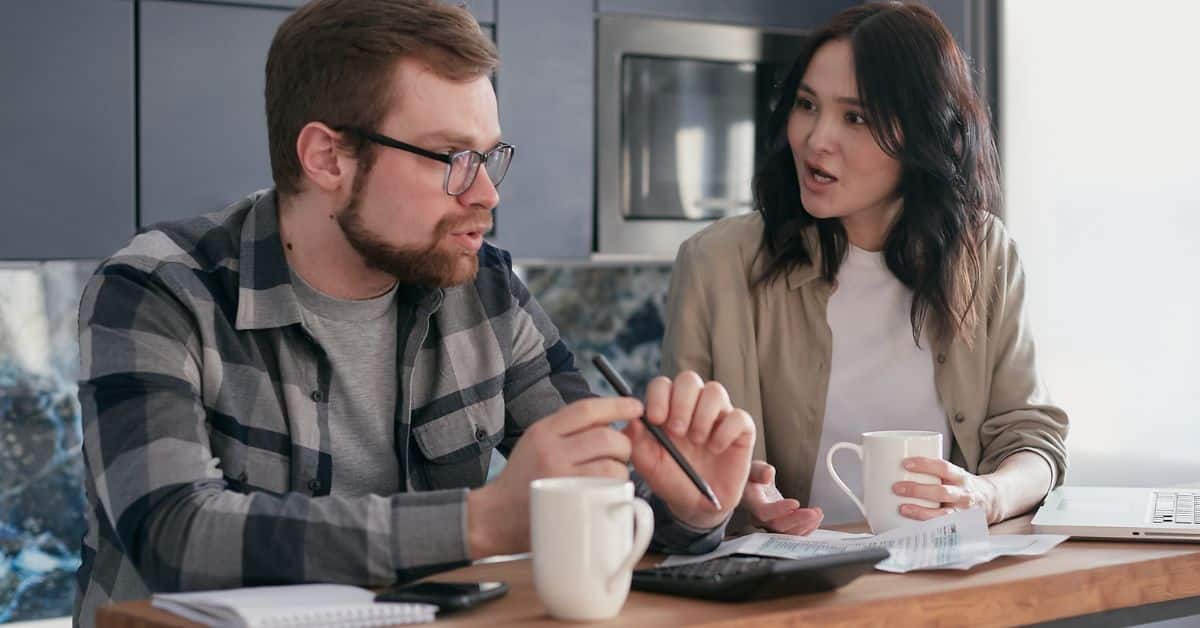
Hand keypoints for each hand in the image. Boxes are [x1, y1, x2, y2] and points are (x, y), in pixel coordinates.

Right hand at [467, 397, 642, 557]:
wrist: (495, 517)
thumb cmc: (521, 480)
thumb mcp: (535, 443)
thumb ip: (565, 431)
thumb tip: (609, 423)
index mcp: (543, 430)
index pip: (587, 409)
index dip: (617, 405)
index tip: (635, 407)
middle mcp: (550, 449)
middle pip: (605, 436)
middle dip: (623, 444)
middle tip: (621, 455)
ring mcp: (559, 476)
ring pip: (611, 463)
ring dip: (622, 469)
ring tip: (613, 476)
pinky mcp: (567, 501)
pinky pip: (606, 487)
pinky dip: (616, 488)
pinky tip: (608, 491)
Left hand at [627, 372, 754, 529]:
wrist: (696, 504)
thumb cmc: (671, 479)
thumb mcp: (648, 463)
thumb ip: (636, 440)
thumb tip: (632, 418)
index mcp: (668, 409)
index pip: (662, 385)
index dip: (659, 396)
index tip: (656, 419)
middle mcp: (693, 406)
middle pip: (689, 379)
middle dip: (681, 402)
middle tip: (677, 431)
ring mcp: (718, 415)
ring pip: (715, 391)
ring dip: (703, 416)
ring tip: (697, 441)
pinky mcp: (741, 429)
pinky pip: (739, 416)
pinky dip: (725, 432)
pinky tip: (716, 449)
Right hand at [741, 461, 822, 534]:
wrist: (752, 488)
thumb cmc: (753, 478)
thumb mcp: (754, 468)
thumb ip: (760, 471)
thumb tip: (768, 474)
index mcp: (752, 503)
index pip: (764, 512)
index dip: (780, 510)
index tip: (796, 503)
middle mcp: (758, 518)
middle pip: (778, 525)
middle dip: (798, 520)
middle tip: (814, 512)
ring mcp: (769, 525)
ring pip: (787, 532)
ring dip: (805, 525)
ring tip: (818, 513)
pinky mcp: (779, 527)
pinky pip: (793, 533)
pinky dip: (806, 528)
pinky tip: (815, 519)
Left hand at [893, 457, 1000, 522]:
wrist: (991, 500)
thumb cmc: (961, 485)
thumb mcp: (952, 473)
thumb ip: (932, 471)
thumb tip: (893, 464)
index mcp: (960, 477)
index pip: (943, 467)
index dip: (925, 465)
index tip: (905, 463)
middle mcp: (963, 494)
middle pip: (941, 492)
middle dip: (917, 490)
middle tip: (896, 487)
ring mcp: (962, 512)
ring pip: (943, 514)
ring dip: (920, 511)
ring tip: (902, 508)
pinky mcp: (959, 526)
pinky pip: (942, 529)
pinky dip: (927, 528)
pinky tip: (911, 527)